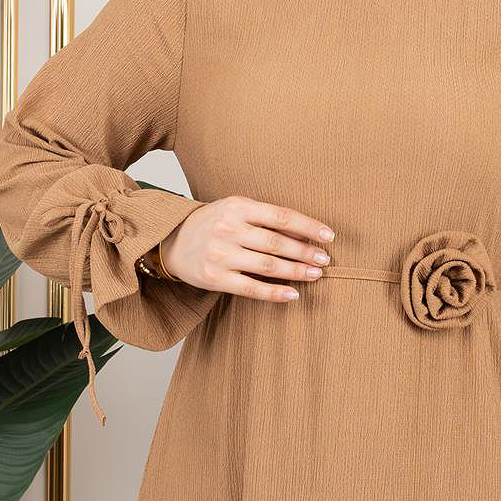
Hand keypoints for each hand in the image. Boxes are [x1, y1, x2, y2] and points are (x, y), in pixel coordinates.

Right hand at [155, 194, 334, 302]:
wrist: (172, 241)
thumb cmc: (213, 223)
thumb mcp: (236, 210)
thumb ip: (266, 218)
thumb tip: (305, 232)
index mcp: (237, 207)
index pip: (281, 216)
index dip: (308, 226)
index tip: (329, 235)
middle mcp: (229, 229)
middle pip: (277, 243)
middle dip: (306, 252)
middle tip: (325, 259)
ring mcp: (221, 255)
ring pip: (268, 265)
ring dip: (296, 271)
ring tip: (316, 274)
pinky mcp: (215, 278)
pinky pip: (252, 288)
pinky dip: (275, 293)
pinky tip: (294, 294)